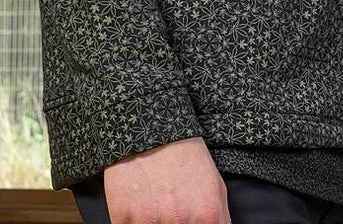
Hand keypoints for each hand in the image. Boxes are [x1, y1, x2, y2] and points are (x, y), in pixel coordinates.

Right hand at [103, 135, 230, 223]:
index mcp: (207, 216)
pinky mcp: (123, 217)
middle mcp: (179, 221)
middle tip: (170, 218)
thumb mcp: (215, 187)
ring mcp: (149, 220)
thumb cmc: (185, 158)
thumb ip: (220, 222)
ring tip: (155, 213)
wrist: (151, 128)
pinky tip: (139, 217)